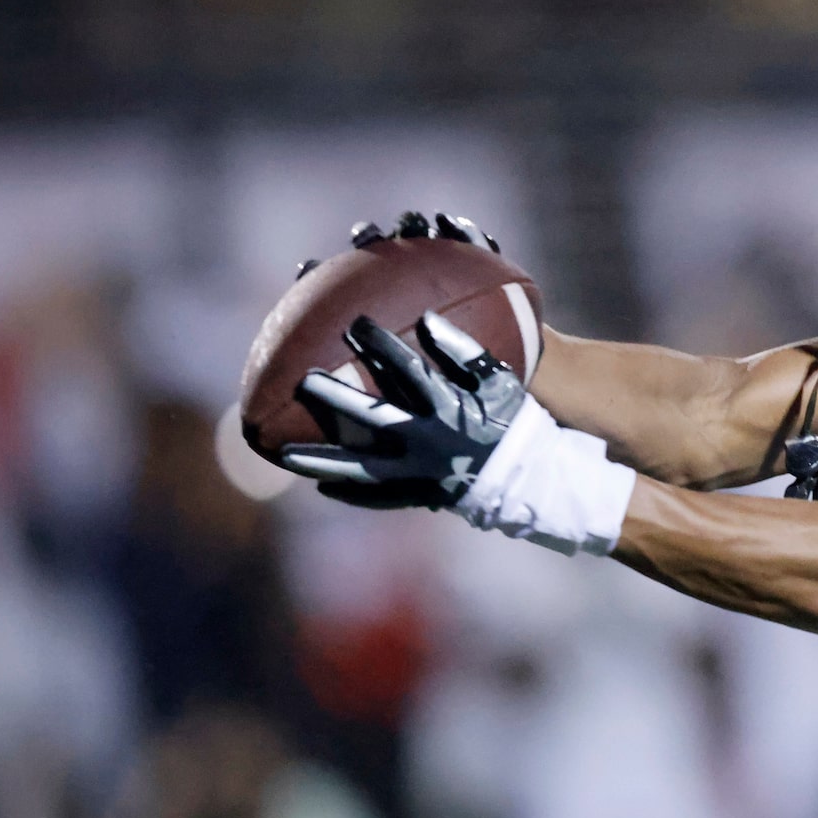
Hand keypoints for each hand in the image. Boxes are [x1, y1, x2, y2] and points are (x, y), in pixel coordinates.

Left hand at [279, 312, 526, 508]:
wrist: (533, 479)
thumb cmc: (516, 421)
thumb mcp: (501, 382)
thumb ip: (466, 352)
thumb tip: (427, 320)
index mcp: (450, 410)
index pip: (410, 372)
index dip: (381, 346)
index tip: (356, 324)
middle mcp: (430, 443)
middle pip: (372, 419)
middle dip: (335, 398)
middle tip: (302, 381)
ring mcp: (422, 474)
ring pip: (363, 469)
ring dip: (323, 460)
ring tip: (284, 454)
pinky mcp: (422, 496)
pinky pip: (380, 497)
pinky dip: (352, 493)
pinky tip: (323, 487)